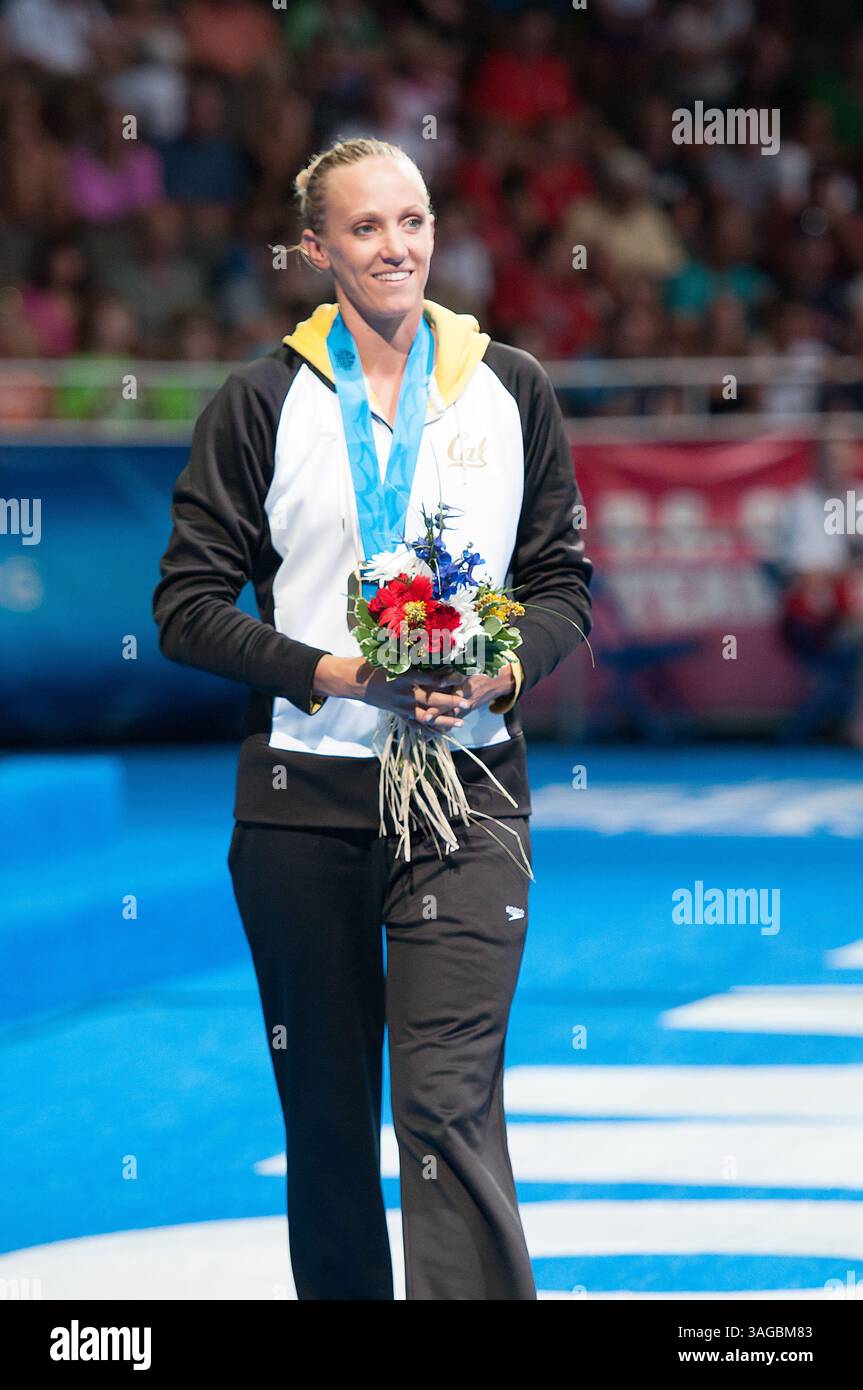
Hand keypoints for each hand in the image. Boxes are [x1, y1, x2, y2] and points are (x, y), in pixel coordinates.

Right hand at [313, 655, 473, 730]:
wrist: (352, 681)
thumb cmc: (372, 663)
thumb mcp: (388, 654)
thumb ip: (407, 652)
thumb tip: (428, 642)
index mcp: (402, 676)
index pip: (429, 678)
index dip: (446, 678)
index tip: (461, 676)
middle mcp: (403, 692)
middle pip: (431, 699)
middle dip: (451, 701)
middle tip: (468, 702)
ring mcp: (400, 705)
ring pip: (426, 715)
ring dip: (445, 719)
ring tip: (461, 721)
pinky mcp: (398, 712)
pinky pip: (416, 723)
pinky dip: (430, 728)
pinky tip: (443, 731)